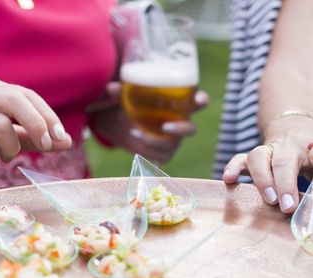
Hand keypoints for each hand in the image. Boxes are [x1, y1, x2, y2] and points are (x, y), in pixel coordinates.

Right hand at [0, 76, 72, 172]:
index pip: (27, 95)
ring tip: (3, 156)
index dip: (47, 116)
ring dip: (9, 148)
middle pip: (14, 100)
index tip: (60, 138)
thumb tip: (67, 142)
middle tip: (45, 145)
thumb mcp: (7, 138)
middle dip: (35, 124)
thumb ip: (35, 139)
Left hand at [88, 81, 207, 163]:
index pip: (198, 101)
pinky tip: (135, 142)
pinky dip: (148, 149)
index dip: (202, 100)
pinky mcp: (165, 152)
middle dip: (182, 128)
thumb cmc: (134, 102)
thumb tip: (111, 87)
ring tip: (135, 132)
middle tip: (165, 126)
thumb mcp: (128, 95)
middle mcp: (181, 123)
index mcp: (180, 103)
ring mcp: (174, 140)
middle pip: (191, 129)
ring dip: (155, 140)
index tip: (199, 99)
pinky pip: (162, 155)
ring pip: (173, 144)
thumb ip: (122, 91)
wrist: (123, 123)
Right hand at [222, 115, 312, 211]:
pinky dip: (233, 167)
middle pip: (284, 160)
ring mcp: (269, 150)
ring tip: (270, 200)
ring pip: (259, 157)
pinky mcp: (254, 157)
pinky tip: (228, 179)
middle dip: (285, 184)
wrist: (295, 127)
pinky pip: (240, 159)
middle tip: (288, 206)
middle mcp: (288, 146)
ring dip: (262, 179)